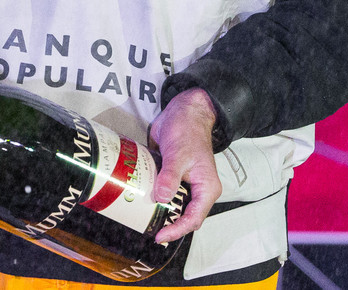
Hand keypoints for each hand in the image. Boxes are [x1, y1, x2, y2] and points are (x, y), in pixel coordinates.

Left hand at [148, 87, 221, 242]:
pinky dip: (155, 199)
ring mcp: (186, 185)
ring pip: (174, 206)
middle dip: (168, 225)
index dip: (177, 229)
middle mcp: (199, 190)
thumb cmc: (187, 131)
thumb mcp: (178, 154)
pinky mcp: (174, 177)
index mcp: (207, 188)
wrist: (184, 112)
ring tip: (141, 220)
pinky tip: (140, 202)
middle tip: (147, 230)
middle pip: (185, 216)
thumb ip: (170, 176)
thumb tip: (161, 198)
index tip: (159, 235)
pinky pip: (166, 193)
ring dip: (160, 213)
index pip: (194, 218)